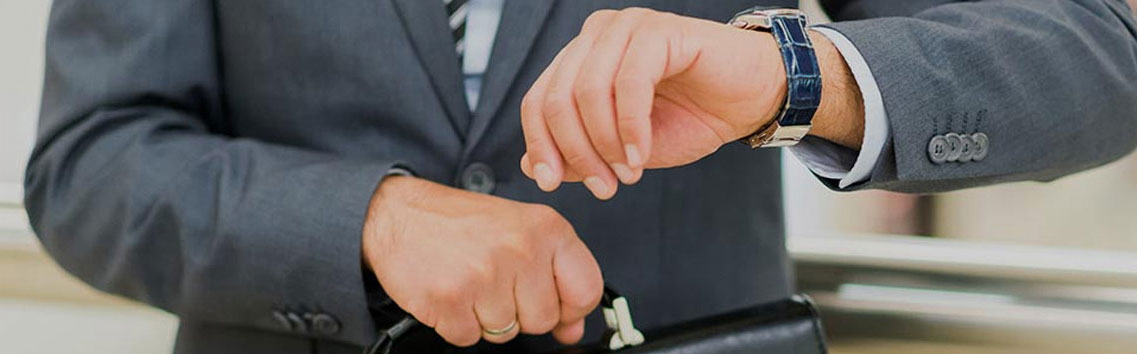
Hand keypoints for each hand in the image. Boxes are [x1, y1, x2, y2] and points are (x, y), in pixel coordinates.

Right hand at [361, 176, 602, 346]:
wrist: (398, 214)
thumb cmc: (460, 223)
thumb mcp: (520, 234)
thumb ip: (554, 277)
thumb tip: (574, 326)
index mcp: (546, 227)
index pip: (586, 289)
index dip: (571, 308)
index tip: (557, 304)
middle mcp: (520, 248)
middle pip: (544, 319)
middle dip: (520, 311)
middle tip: (496, 281)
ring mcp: (485, 275)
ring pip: (507, 332)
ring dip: (486, 317)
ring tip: (471, 282)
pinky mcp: (450, 299)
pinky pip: (469, 338)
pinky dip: (457, 323)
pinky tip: (452, 292)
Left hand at [519, 8, 862, 198]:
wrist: (750, 101)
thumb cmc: (690, 118)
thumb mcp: (623, 149)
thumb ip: (578, 153)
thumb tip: (530, 166)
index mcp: (581, 59)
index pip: (537, 101)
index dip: (540, 145)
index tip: (551, 184)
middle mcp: (597, 36)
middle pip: (557, 98)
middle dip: (575, 152)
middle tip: (603, 187)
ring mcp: (626, 28)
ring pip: (588, 91)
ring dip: (605, 143)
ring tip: (628, 174)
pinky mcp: (659, 31)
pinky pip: (629, 83)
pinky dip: (631, 127)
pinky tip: (642, 154)